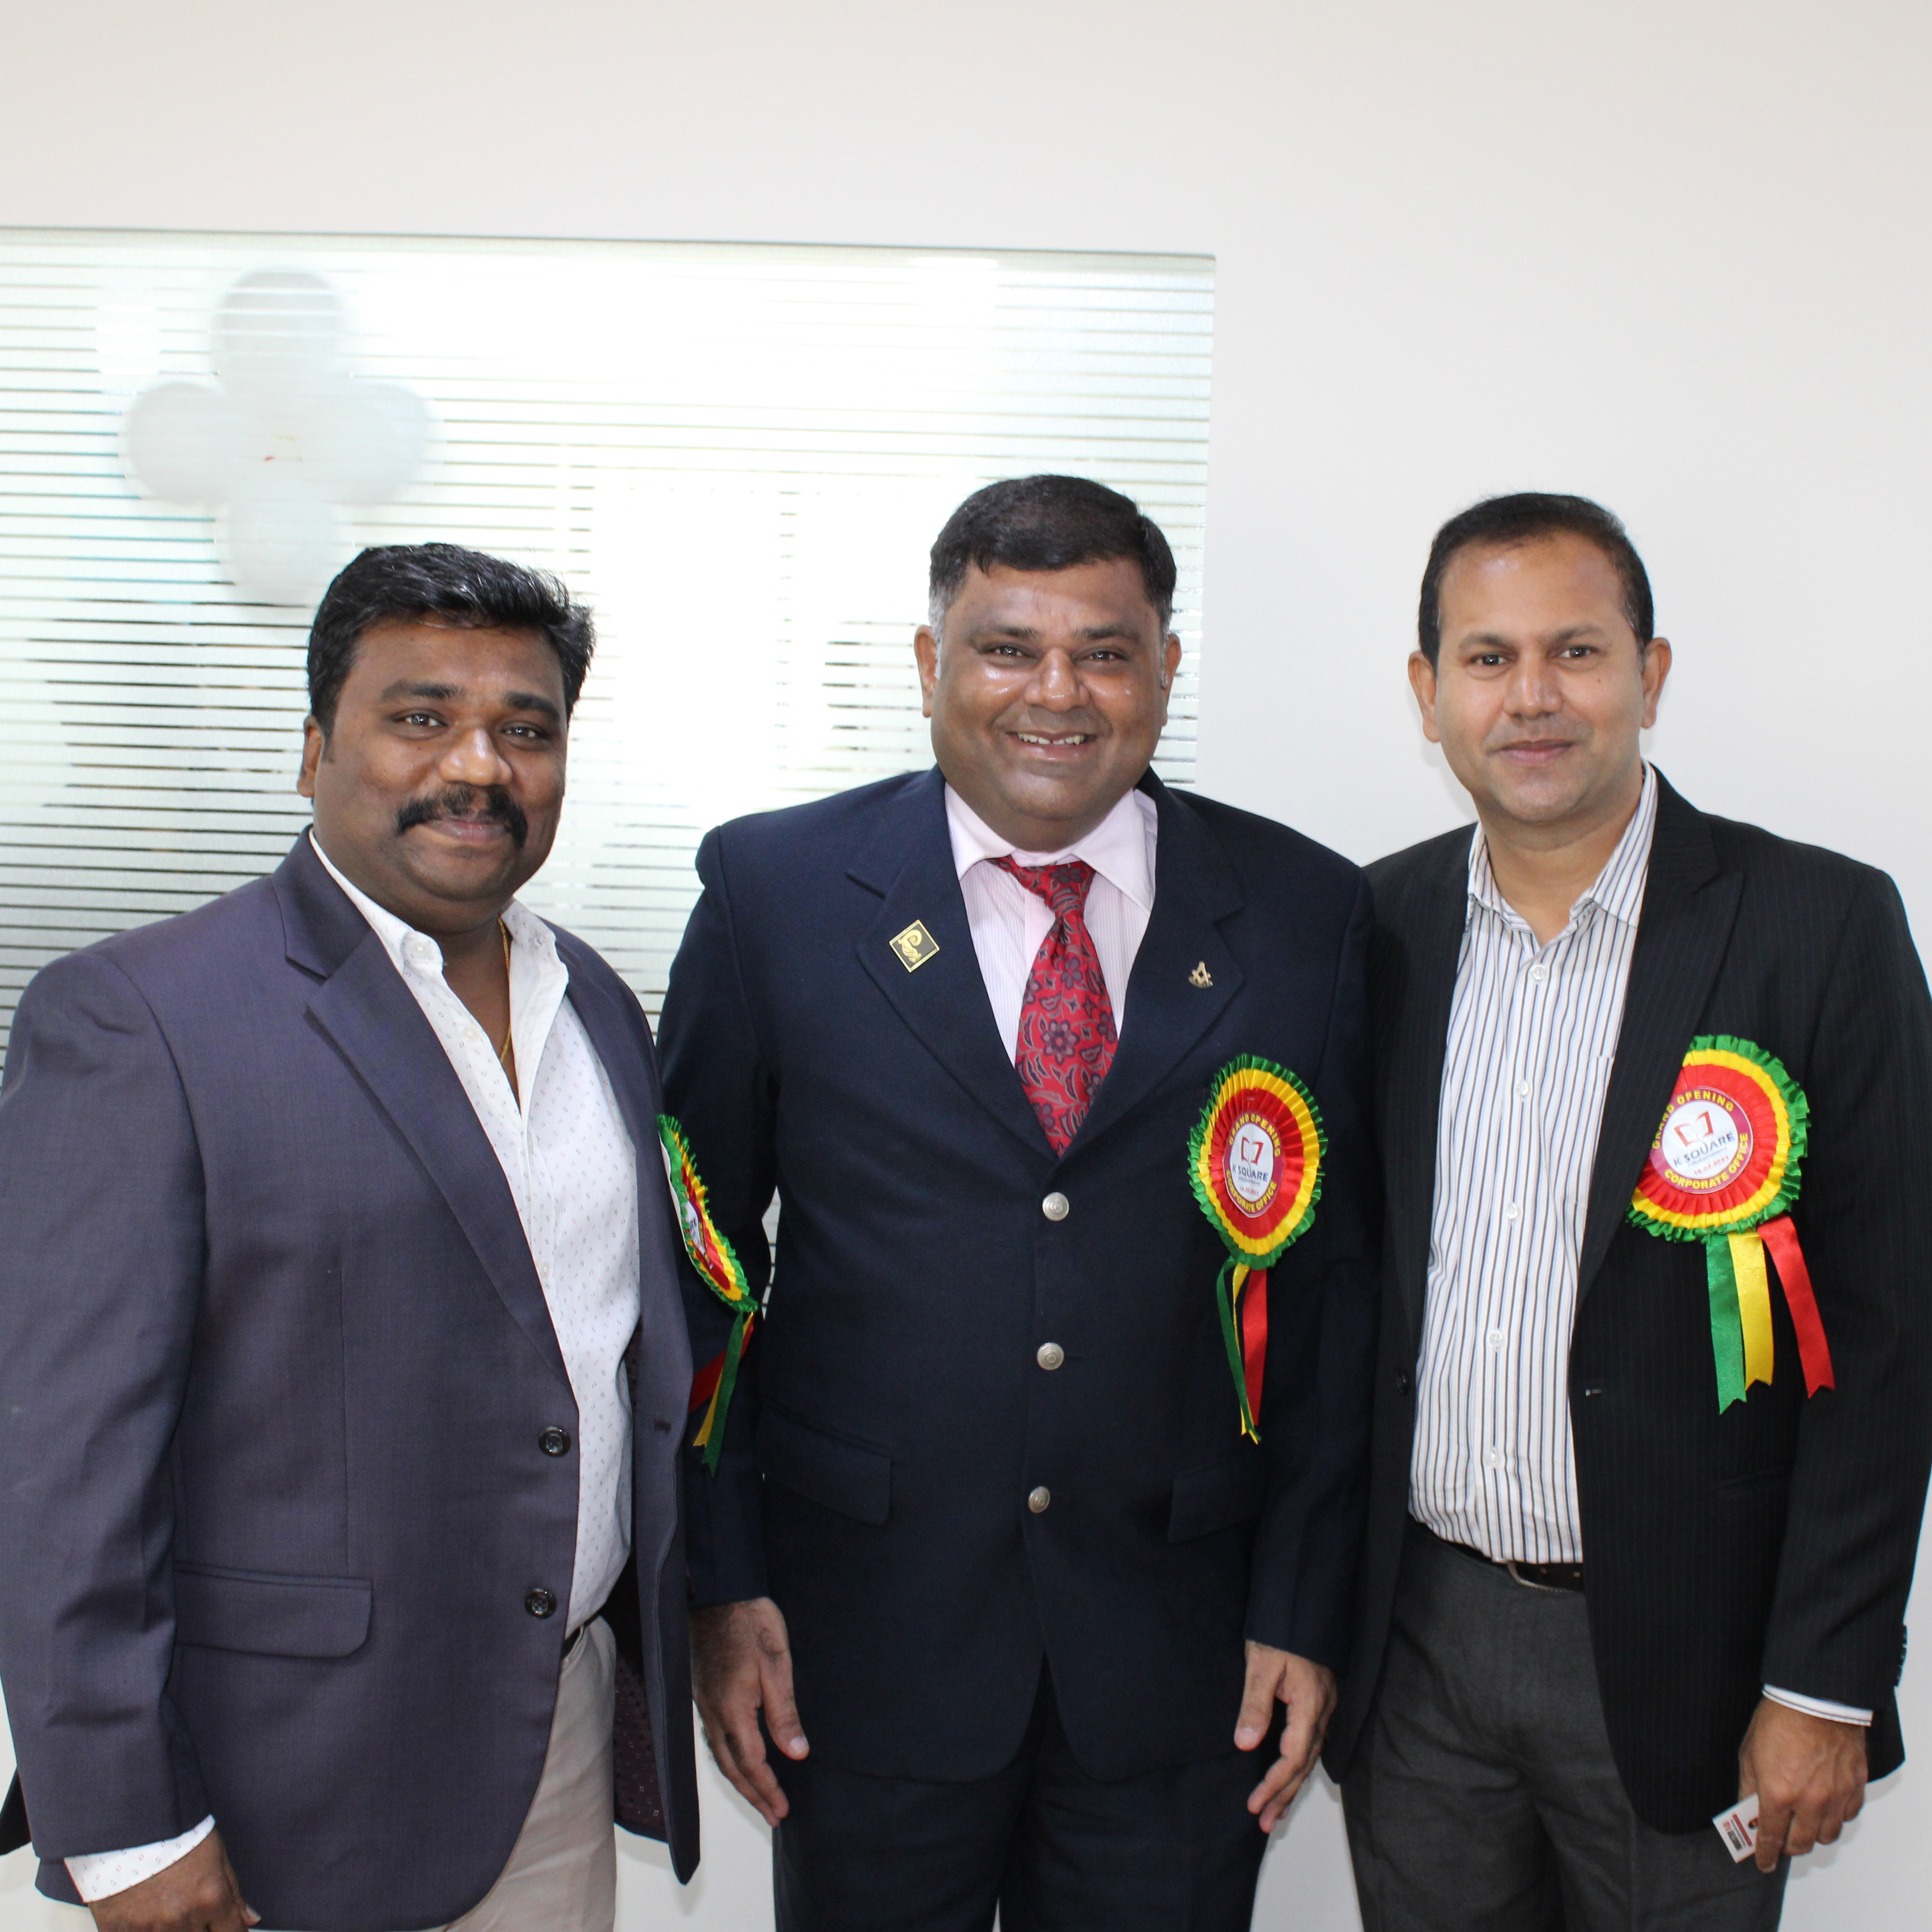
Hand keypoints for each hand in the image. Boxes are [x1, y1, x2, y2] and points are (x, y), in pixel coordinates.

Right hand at [88, 1830, 256, 1931]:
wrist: (130, 1823)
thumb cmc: (175, 1831)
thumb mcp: (216, 1854)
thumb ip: (233, 1893)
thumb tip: (250, 1920)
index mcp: (210, 1898)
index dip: (232, 1930)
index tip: (227, 1926)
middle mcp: (181, 1918)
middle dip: (201, 1928)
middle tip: (192, 1907)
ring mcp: (148, 1928)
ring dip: (173, 1929)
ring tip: (166, 1904)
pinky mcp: (118, 1929)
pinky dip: (143, 1929)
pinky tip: (143, 1912)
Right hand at [690, 1595, 808, 1826]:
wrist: (719, 1592)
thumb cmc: (751, 1622)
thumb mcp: (777, 1665)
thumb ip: (785, 1713)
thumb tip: (796, 1753)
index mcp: (733, 1709)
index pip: (750, 1762)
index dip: (766, 1789)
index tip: (781, 1810)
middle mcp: (714, 1711)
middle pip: (731, 1766)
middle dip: (752, 1793)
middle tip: (772, 1816)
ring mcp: (704, 1702)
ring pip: (719, 1753)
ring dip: (739, 1779)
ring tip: (756, 1796)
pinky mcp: (702, 1692)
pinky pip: (712, 1736)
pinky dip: (726, 1757)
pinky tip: (735, 1758)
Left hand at [1236, 1642, 1336, 1831]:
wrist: (1301, 1604)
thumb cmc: (1281, 1630)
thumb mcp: (1261, 1664)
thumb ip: (1255, 1703)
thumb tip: (1245, 1743)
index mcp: (1310, 1704)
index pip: (1293, 1756)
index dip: (1274, 1783)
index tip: (1255, 1803)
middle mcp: (1322, 1712)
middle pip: (1304, 1765)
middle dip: (1284, 1795)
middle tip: (1265, 1822)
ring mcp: (1324, 1709)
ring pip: (1310, 1758)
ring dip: (1292, 1787)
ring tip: (1275, 1813)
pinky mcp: (1319, 1705)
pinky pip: (1311, 1745)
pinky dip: (1299, 1767)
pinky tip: (1290, 1779)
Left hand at [1737, 1696, 1868, 1873]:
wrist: (1814, 1698)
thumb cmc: (1779, 1720)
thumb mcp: (1749, 1752)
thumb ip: (1749, 1787)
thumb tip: (1747, 1810)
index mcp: (1778, 1794)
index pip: (1771, 1838)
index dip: (1766, 1855)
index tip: (1763, 1863)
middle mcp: (1809, 1802)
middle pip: (1801, 1844)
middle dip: (1788, 1846)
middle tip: (1781, 1839)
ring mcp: (1836, 1796)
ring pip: (1827, 1835)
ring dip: (1813, 1834)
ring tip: (1803, 1821)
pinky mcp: (1855, 1787)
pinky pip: (1848, 1816)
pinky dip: (1836, 1816)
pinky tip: (1825, 1805)